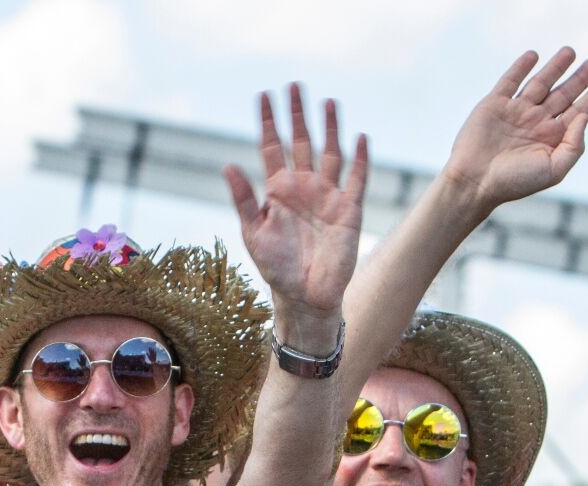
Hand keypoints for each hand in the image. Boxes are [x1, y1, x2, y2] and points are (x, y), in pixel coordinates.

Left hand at [224, 85, 368, 321]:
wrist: (305, 296)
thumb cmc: (276, 267)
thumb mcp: (254, 232)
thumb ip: (244, 199)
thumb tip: (227, 165)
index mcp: (278, 191)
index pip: (272, 148)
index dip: (267, 123)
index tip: (263, 97)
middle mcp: (303, 188)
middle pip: (301, 142)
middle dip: (298, 115)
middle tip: (295, 86)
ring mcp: (327, 196)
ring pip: (330, 153)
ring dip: (329, 128)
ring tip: (328, 102)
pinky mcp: (349, 210)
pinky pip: (356, 179)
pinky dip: (360, 159)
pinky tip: (359, 137)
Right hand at [445, 48, 587, 211]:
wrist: (473, 181)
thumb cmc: (512, 182)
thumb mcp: (554, 170)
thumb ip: (574, 144)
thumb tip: (584, 116)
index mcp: (550, 137)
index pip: (578, 111)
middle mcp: (535, 122)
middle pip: (563, 94)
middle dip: (579, 78)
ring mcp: (514, 112)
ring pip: (540, 83)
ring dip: (555, 67)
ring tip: (570, 52)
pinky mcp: (493, 105)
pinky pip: (510, 81)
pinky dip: (520, 67)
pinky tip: (533, 55)